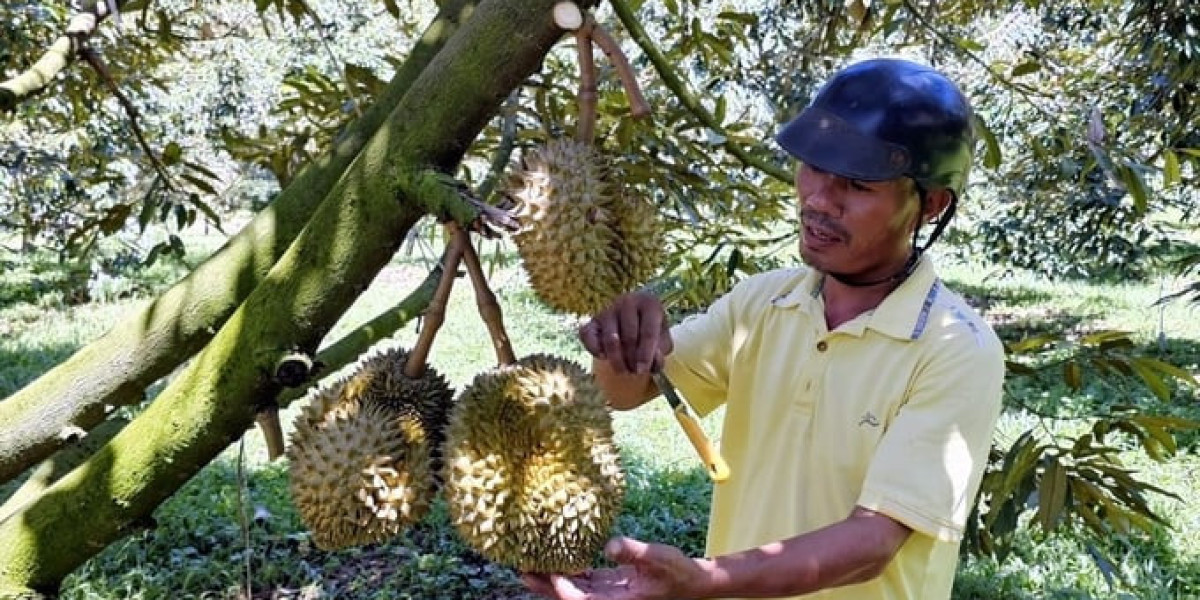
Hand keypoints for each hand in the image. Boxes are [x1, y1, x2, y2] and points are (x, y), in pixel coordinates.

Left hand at [521, 537, 705, 599]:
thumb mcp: (660, 558)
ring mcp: (610, 595)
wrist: (693, 584)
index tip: (550, 574)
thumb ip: (634, 551)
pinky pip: (585, 583)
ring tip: (529, 564)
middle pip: (571, 597)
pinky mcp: (612, 586)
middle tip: (522, 570)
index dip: (563, 590)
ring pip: (574, 590)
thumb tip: (609, 544)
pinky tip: (558, 560)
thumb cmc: (678, 572)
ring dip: (553, 579)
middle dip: (546, 586)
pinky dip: (570, 574)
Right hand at [579, 293, 671, 374]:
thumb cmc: (651, 330)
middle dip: (632, 359)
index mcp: (649, 304)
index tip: (643, 371)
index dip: (646, 354)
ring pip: (610, 338)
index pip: (649, 332)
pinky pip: (587, 335)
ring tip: (623, 370)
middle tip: (634, 372)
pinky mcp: (593, 319)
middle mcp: (628, 302)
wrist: (635, 317)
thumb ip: (661, 352)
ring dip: (616, 359)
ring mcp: (608, 309)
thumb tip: (652, 362)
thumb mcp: (662, 340)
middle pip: (629, 337)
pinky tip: (603, 357)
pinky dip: (593, 348)